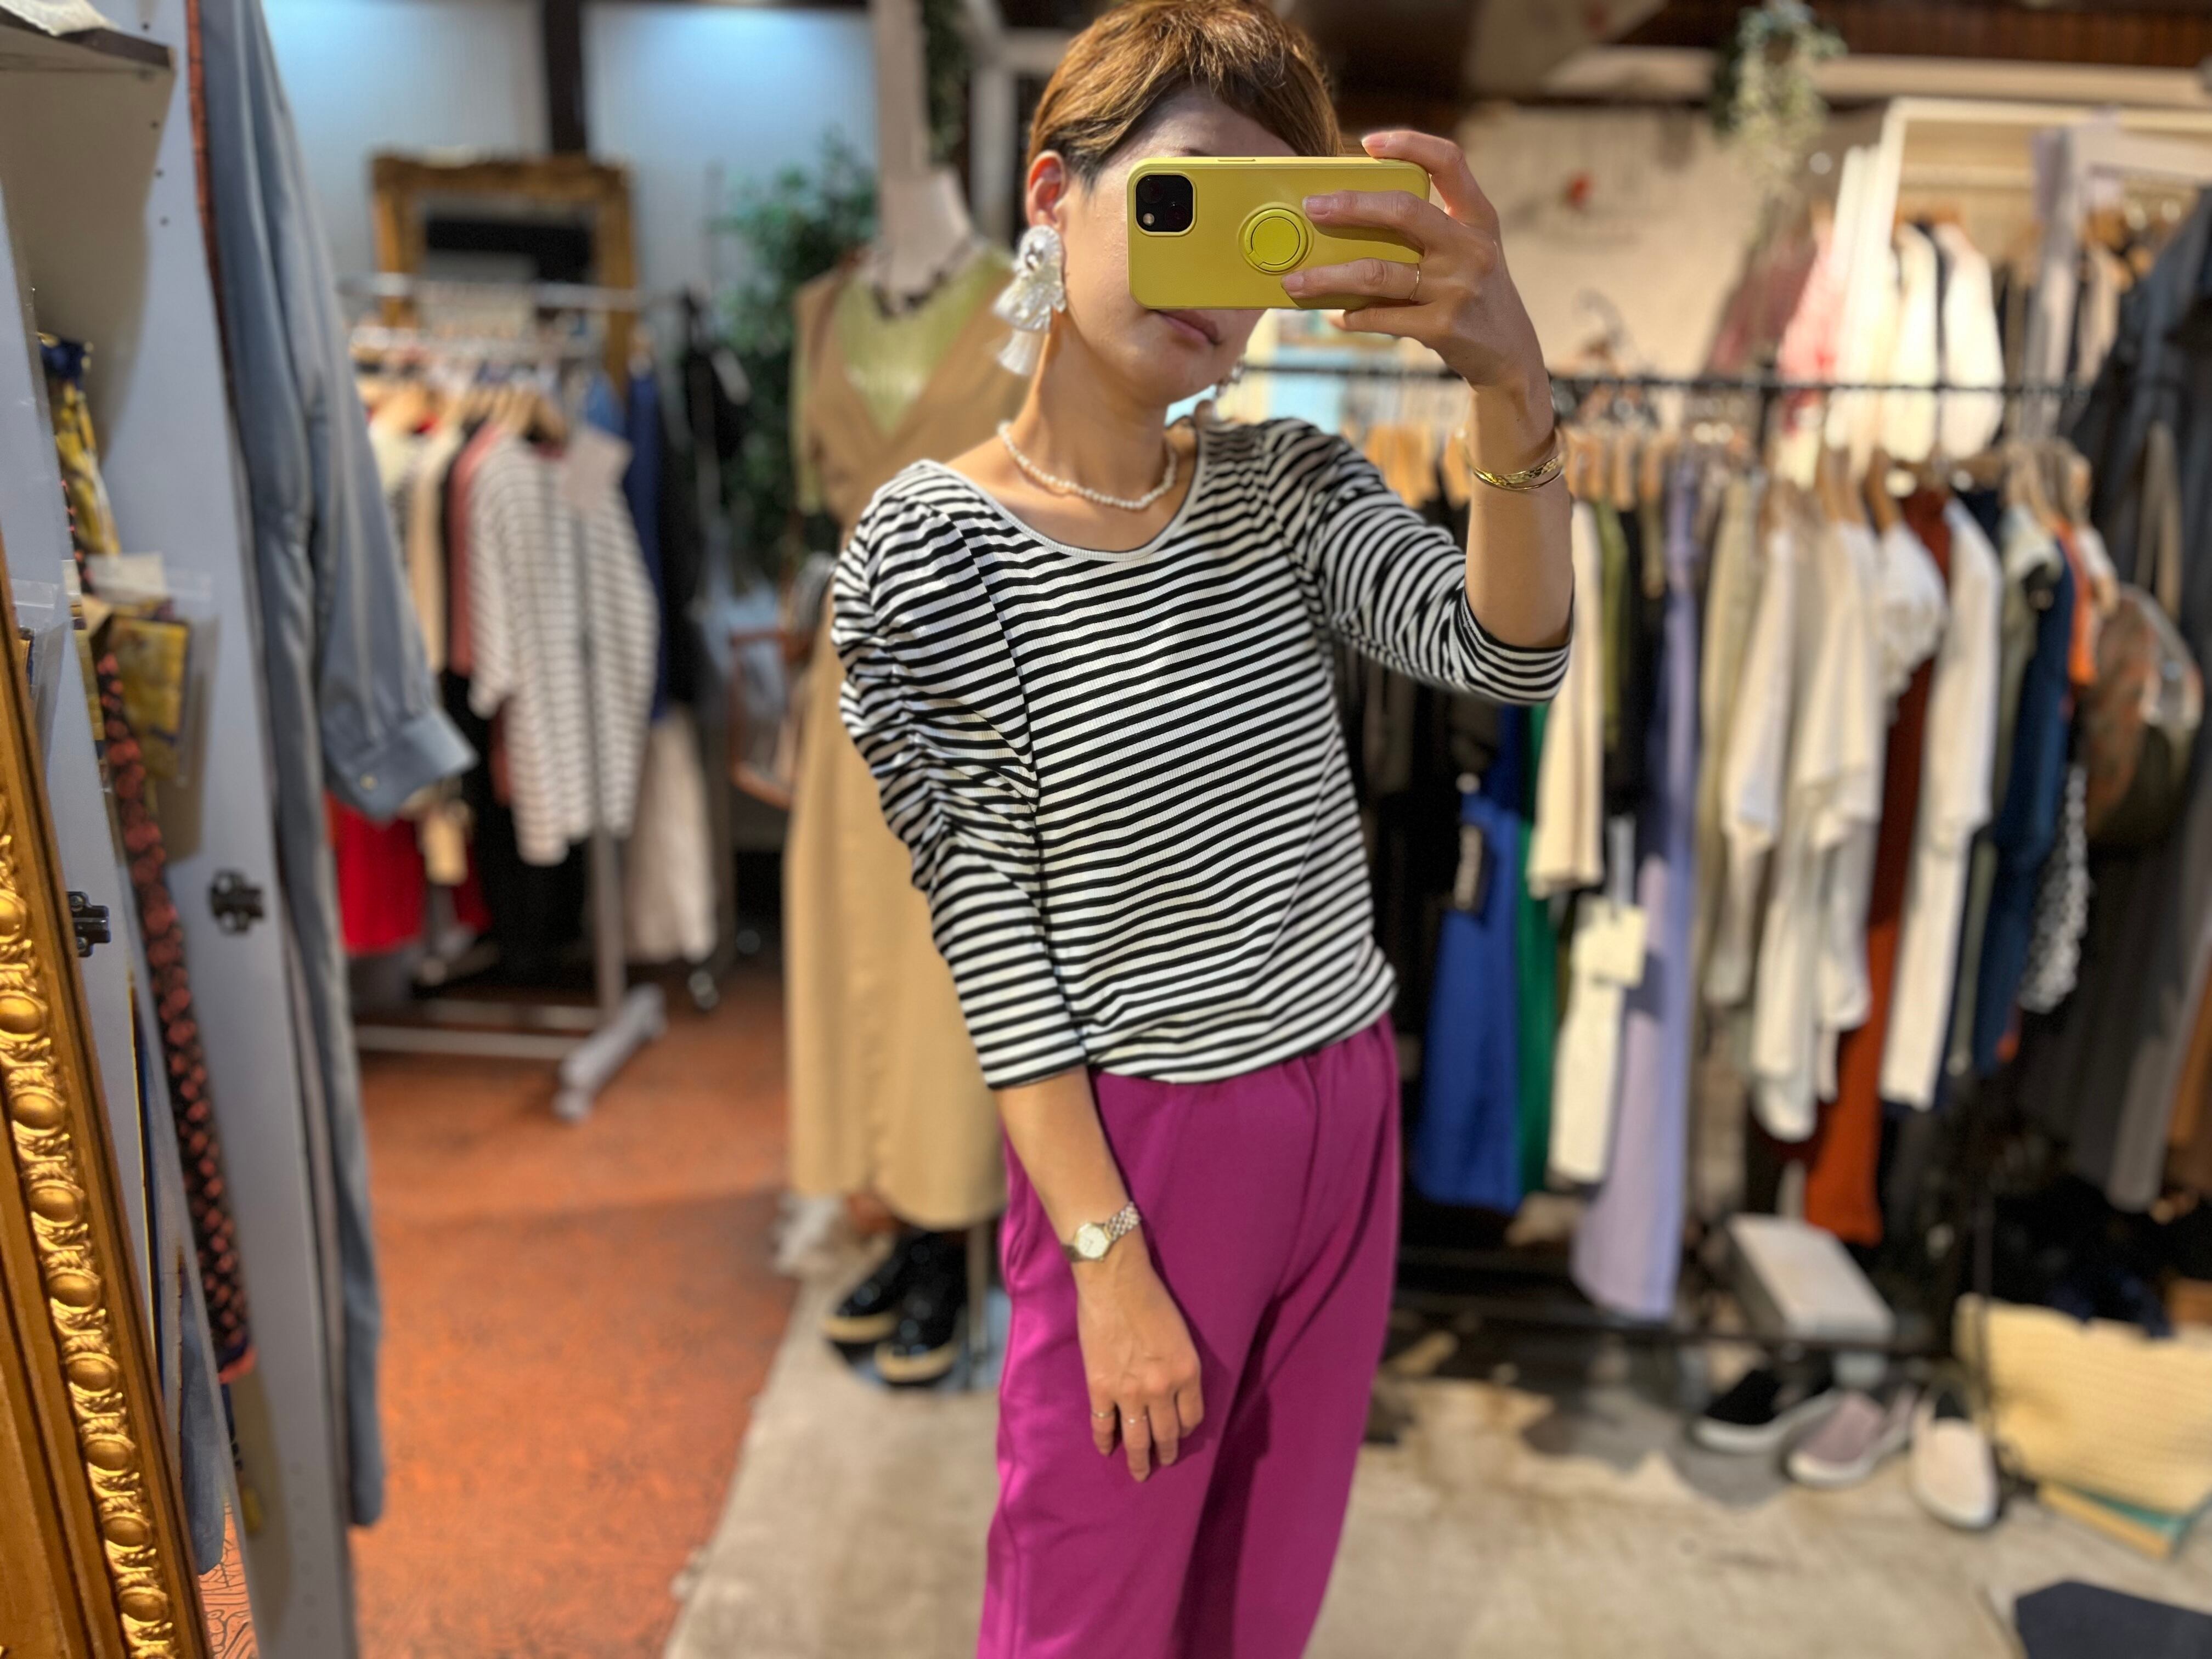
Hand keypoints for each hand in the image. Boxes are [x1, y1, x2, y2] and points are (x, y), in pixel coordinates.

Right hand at [1075, 1238, 1203, 1481]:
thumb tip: (1173, 1391)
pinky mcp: (1100, 1388)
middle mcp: (1162, 1389)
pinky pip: (1103, 1425)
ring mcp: (1129, 1392)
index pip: (1192, 1418)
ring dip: (1139, 1459)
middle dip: (1166, 1453)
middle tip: (1164, 1462)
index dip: (1186, 1430)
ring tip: (1140, 1471)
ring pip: (1137, 1439)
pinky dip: (1105, 1441)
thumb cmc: (1152, 1299)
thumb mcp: (1181, 1335)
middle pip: (1167, 1434)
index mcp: (1187, 1372)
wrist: (1115, 1282)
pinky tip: (1107, 1449)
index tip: (1181, 1433)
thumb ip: (1179, 1366)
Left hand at [1287, 131, 1548, 445]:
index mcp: (1478, 218)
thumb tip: (1351, 222)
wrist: (1509, 355)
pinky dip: (1351, 316)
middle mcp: (1472, 247)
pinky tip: (1334, 316)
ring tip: (1295, 280)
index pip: (1449, 162)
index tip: (1369, 143)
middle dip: (1350, 206)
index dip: (1410, 144)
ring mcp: (1457, 288)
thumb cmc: (1474, 294)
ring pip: (1378, 272)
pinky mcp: (1442, 327)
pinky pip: (1381, 316)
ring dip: (1328, 277)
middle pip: (1403, 211)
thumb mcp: (1469, 252)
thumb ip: (1428, 232)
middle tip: (1312, 207)